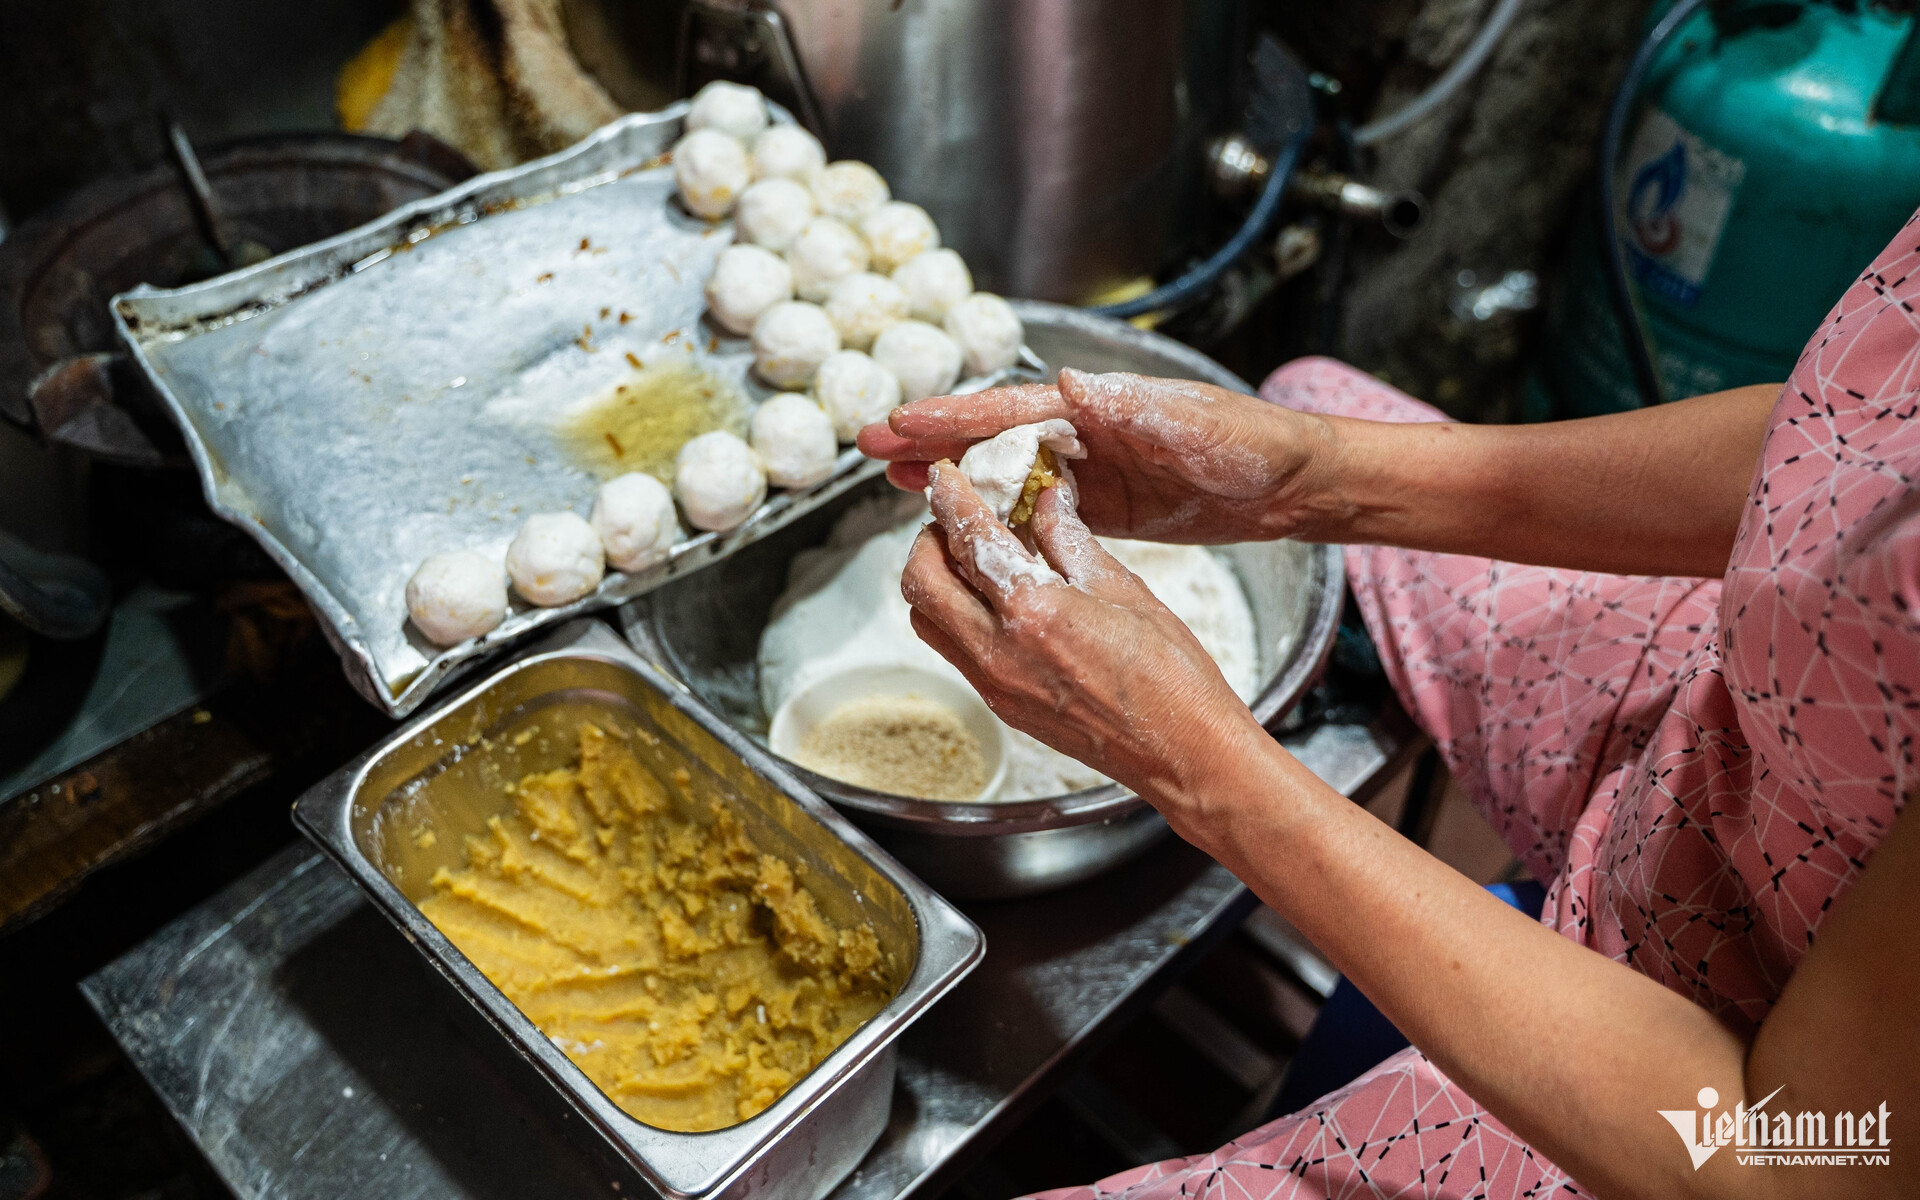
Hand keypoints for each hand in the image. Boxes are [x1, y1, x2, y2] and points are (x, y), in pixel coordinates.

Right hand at [859, 368, 1340, 543]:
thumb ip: (1130, 409)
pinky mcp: (1107, 506)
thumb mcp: (1194, 426)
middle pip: (992, 435)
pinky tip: (962, 521)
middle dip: (930, 439)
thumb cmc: (1251, 444)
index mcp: (1098, 406)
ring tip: (892, 481)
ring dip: (951, 476)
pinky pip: (1037, 509)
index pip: (1011, 408)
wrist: (1294, 482)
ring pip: (1004, 471)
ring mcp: (1094, 468)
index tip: (901, 421)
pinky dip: (995, 513)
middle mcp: (1086, 431)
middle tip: (867, 444)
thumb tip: (1066, 382)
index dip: (954, 417)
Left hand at [901, 461, 1269, 832]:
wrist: (1182, 753)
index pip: (969, 539)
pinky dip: (958, 616)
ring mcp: (995, 684)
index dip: (950, 500)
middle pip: (921, 585)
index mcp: (1034, 610)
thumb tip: (1046, 501)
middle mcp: (1000, 651)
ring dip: (936, 584)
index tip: (944, 479)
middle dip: (927, 543)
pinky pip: (956, 652)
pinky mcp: (1002, 705)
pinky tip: (995, 602)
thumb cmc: (1170, 677)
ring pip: (928, 621)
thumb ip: (1071, 541)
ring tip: (971, 561)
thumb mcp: (1123, 589)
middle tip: (953, 521)